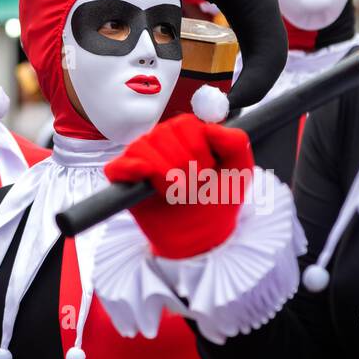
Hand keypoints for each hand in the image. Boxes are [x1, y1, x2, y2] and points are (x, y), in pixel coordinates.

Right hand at [106, 115, 253, 258]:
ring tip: (178, 194)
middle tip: (195, 186)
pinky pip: (117, 167)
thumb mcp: (240, 170)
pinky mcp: (124, 181)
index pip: (185, 123)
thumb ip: (235, 141)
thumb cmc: (218, 200)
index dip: (198, 148)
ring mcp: (140, 159)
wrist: (203, 235)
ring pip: (143, 148)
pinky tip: (146, 176)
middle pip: (164, 134)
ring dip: (166, 176)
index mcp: (187, 133)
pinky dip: (130, 169)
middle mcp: (162, 140)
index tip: (209, 168)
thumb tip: (210, 127)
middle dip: (185, 165)